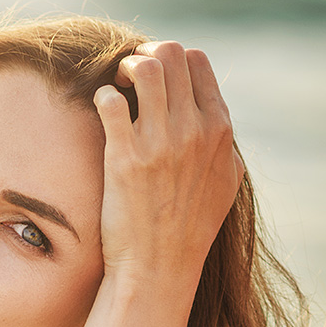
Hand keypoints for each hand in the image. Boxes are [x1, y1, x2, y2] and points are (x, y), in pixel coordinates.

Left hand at [93, 42, 244, 325]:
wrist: (158, 270)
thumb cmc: (188, 232)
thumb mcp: (224, 184)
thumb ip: (222, 145)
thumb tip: (214, 118)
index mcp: (219, 130)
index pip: (197, 62)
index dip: (171, 61)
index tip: (154, 79)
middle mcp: (193, 130)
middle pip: (171, 56)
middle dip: (144, 56)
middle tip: (128, 78)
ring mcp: (159, 143)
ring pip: (144, 68)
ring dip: (123, 69)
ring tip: (116, 88)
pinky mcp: (125, 159)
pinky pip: (109, 102)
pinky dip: (102, 97)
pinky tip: (101, 112)